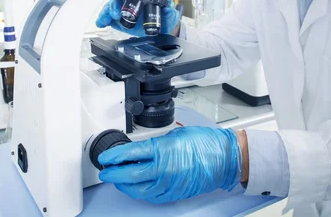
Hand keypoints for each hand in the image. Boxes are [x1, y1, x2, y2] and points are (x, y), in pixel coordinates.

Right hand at [95, 0, 180, 36]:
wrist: (160, 31)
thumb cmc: (164, 19)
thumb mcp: (169, 15)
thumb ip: (169, 12)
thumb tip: (168, 8)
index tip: (124, 3)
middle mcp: (130, 1)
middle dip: (113, 5)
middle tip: (114, 15)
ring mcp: (123, 10)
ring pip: (110, 7)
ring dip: (105, 13)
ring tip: (103, 21)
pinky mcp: (118, 20)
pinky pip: (108, 17)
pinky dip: (103, 19)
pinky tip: (100, 23)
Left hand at [98, 126, 241, 203]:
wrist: (225, 159)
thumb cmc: (205, 143)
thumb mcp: (175, 135)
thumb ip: (156, 143)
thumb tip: (141, 149)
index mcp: (162, 150)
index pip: (130, 154)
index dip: (114, 156)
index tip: (105, 157)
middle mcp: (164, 170)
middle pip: (130, 175)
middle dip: (113, 173)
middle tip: (105, 171)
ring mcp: (169, 184)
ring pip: (138, 190)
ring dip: (124, 185)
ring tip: (117, 179)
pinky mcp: (174, 194)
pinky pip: (152, 196)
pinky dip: (140, 192)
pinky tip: (136, 188)